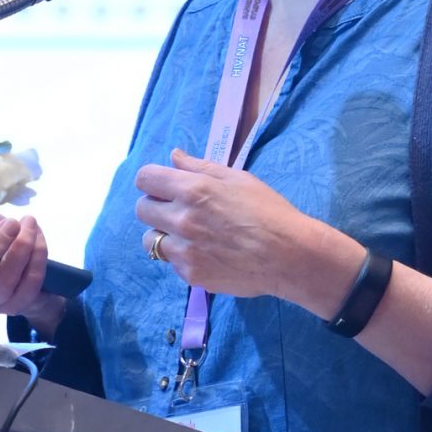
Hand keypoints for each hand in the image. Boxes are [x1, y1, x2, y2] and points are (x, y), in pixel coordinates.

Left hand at [133, 149, 360, 314]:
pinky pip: (171, 262)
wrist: (288, 255)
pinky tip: (206, 254)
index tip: (165, 187)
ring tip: (190, 236)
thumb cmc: (268, 211)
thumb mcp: (237, 179)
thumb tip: (174, 157)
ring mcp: (184, 250)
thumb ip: (200, 167)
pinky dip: (182, 257)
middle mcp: (182, 219)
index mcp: (192, 189)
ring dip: (164, 235)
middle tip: (179, 211)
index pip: (145, 178)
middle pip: (142, 209)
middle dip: (156, 207)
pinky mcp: (190, 274)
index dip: (153, 181)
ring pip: (150, 240)